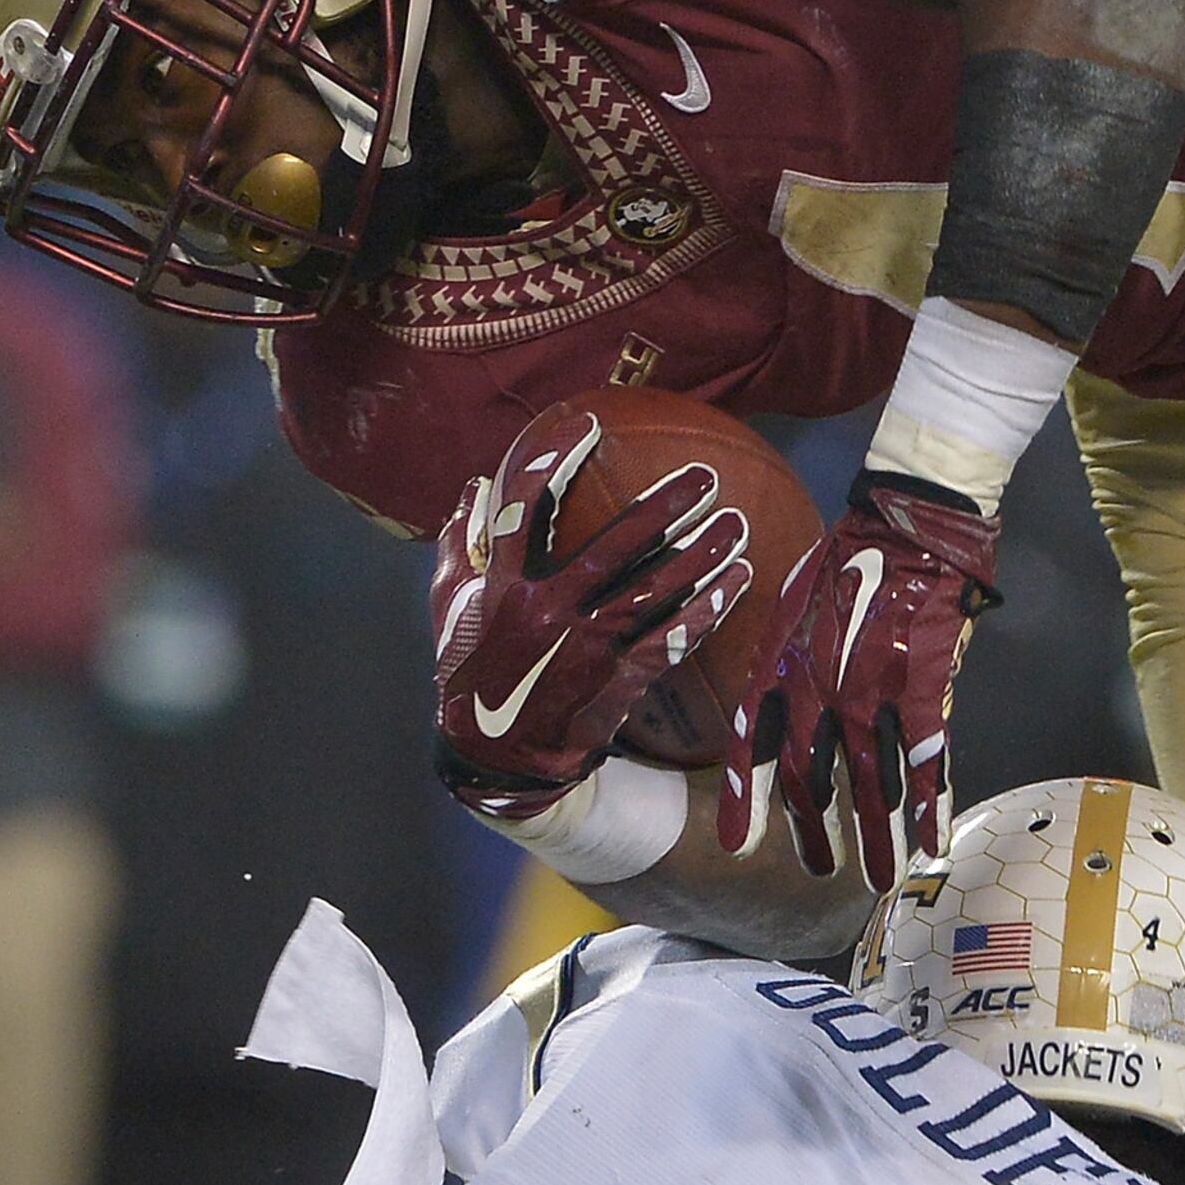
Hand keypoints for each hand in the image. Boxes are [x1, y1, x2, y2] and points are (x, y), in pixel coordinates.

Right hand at [431, 407, 756, 819]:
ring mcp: (585, 648)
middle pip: (614, 548)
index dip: (556, 462)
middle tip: (704, 476)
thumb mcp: (448, 607)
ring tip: (736, 525)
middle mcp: (546, 611)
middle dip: (664, 508)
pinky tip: (736, 584)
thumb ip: (459, 545)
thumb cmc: (469, 672)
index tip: (588, 427)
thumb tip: (476, 486)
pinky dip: (706, 611)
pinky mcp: (615, 681)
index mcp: (501, 586)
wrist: (494, 757)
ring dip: (701, 557)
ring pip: (654, 593)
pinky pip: (669, 639)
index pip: (527, 509)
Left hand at [718, 472, 995, 890]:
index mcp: (781, 668)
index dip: (746, 798)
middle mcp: (818, 689)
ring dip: (877, 838)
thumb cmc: (846, 559)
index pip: (754, 746)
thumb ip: (783, 664)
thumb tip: (779, 711)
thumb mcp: (791, 608)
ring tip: (880, 882)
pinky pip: (925, 761)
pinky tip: (932, 843)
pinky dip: (929, 806)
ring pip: (871, 784)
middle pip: (812, 779)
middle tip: (820, 874)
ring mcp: (871, 693)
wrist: (906, 522)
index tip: (738, 846)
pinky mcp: (922, 688)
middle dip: (816, 833)